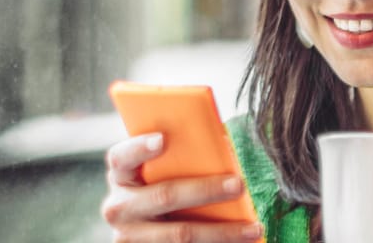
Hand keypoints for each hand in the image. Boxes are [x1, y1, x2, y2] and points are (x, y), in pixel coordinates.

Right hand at [99, 133, 263, 241]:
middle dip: (205, 191)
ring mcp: (129, 236)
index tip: (163, 139)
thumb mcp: (157, 174)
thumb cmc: (159, 188)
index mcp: (120, 176)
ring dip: (222, 232)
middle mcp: (119, 207)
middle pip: (164, 196)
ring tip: (254, 227)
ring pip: (180, 234)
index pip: (121, 157)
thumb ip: (178, 159)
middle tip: (239, 185)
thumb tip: (223, 146)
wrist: (143, 230)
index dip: (139, 148)